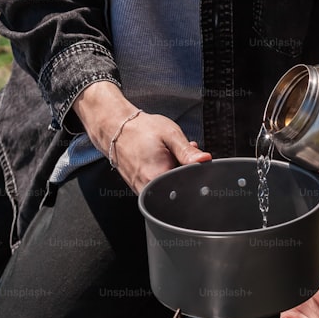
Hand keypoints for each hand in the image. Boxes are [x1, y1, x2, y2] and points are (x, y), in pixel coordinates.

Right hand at [73, 82, 211, 193]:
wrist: (114, 127)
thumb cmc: (139, 129)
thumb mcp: (169, 135)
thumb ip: (187, 152)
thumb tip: (205, 160)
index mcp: (157, 177)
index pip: (187, 185)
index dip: (194, 171)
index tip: (190, 158)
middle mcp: (148, 189)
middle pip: (178, 188)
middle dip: (183, 171)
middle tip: (177, 153)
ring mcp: (141, 190)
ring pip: (168, 187)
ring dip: (173, 171)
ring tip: (168, 155)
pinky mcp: (139, 188)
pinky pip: (158, 185)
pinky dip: (163, 173)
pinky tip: (161, 160)